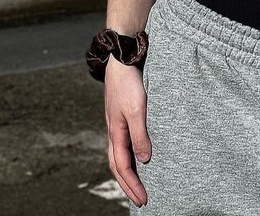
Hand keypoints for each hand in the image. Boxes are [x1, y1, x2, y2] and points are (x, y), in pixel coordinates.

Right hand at [105, 56, 151, 207]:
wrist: (122, 59)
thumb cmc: (129, 83)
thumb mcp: (138, 109)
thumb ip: (140, 135)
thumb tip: (145, 160)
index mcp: (115, 133)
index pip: (123, 167)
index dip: (133, 185)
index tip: (144, 199)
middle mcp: (114, 132)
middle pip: (118, 166)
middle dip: (128, 185)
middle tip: (141, 200)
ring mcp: (117, 124)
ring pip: (119, 156)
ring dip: (128, 173)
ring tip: (138, 185)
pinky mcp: (122, 116)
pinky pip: (124, 143)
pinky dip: (129, 156)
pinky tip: (138, 156)